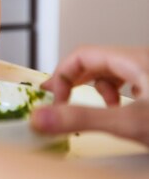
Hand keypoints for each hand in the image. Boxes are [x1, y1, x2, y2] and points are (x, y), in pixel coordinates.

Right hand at [31, 46, 148, 145]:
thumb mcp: (128, 123)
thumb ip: (84, 119)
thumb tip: (41, 116)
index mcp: (135, 60)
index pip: (82, 55)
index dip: (62, 76)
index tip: (56, 100)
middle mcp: (144, 60)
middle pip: (97, 62)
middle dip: (75, 83)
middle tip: (59, 100)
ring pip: (114, 72)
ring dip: (99, 90)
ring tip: (102, 109)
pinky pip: (130, 82)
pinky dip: (117, 95)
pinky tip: (121, 110)